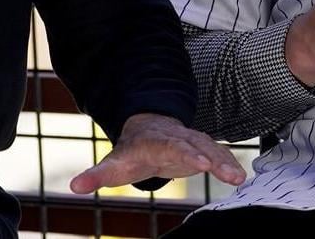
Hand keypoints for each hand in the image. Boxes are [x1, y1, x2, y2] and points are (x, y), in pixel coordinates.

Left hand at [69, 113, 245, 193]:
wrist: (148, 129)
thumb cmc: (132, 151)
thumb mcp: (113, 164)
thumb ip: (96, 175)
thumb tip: (75, 186)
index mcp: (156, 141)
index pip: (172, 146)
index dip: (186, 153)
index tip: (199, 161)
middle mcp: (177, 137)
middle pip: (196, 145)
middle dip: (210, 156)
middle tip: (225, 171)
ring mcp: (192, 140)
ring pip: (211, 148)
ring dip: (225, 162)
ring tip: (238, 178)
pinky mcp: (202, 148)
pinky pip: (218, 153)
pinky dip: (229, 162)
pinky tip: (240, 176)